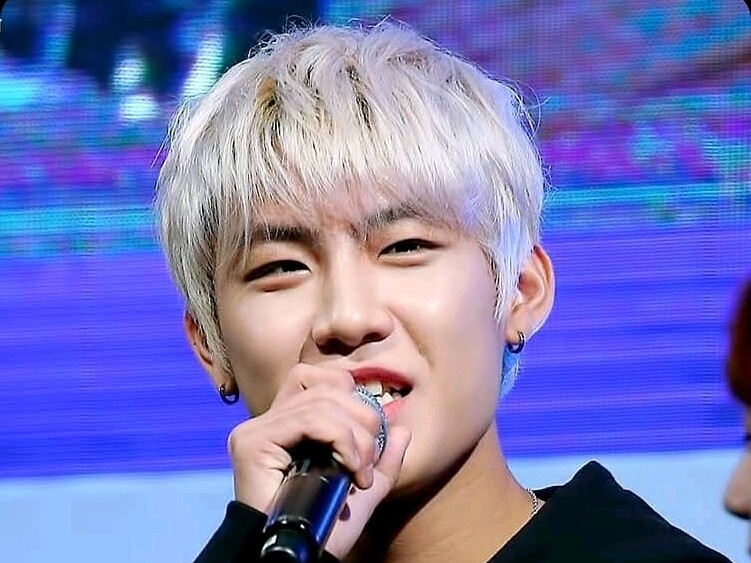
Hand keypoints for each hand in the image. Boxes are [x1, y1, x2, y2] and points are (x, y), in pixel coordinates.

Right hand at [225, 364, 410, 557]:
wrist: (305, 559)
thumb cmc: (327, 528)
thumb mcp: (365, 488)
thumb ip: (383, 458)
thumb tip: (402, 428)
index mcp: (290, 424)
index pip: (322, 380)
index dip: (353, 399)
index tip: (369, 441)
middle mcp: (270, 421)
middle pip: (327, 386)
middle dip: (363, 419)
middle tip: (369, 462)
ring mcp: (258, 429)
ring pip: (321, 401)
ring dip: (355, 436)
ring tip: (360, 472)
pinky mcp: (252, 441)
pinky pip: (307, 419)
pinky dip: (339, 438)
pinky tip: (349, 468)